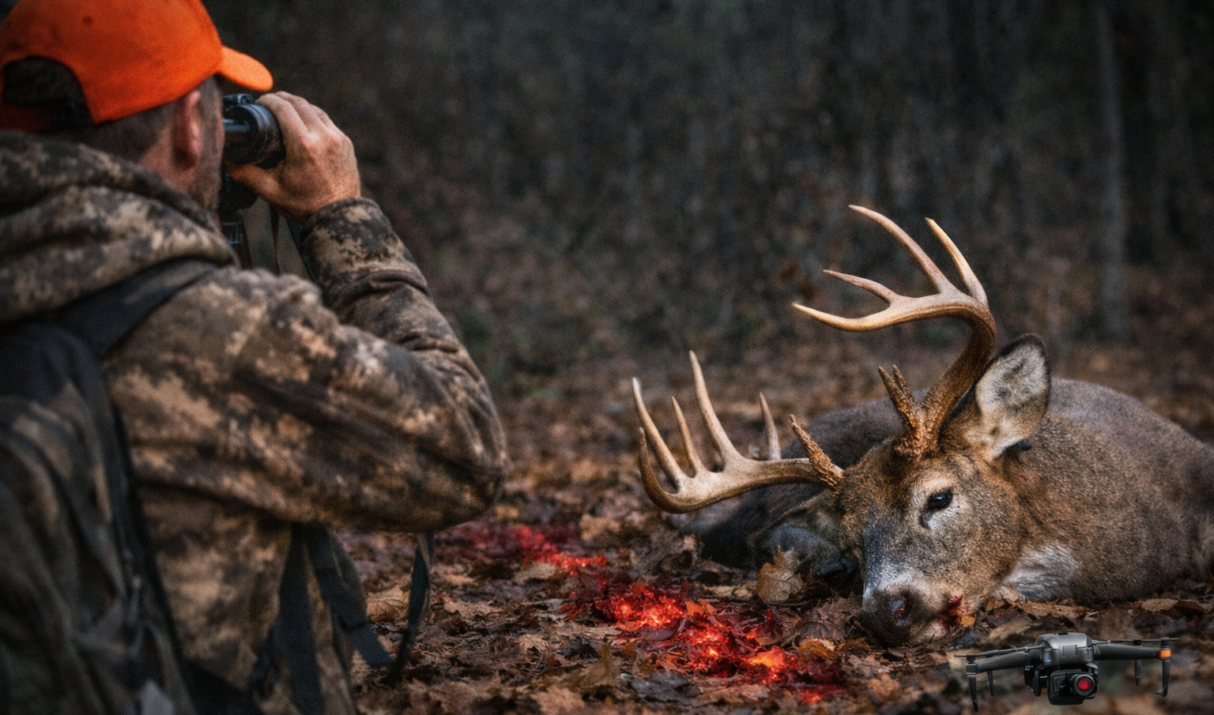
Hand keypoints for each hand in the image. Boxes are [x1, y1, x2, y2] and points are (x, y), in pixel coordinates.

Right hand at [226, 92, 360, 223]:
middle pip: (299, 102)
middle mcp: (324, 135)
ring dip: (297, 106)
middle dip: (281, 99)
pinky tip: (302, 123)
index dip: (268, 101)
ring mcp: (338, 137)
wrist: (340, 218)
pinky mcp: (346, 142)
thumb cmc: (305, 206)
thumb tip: (226, 158)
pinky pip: (326, 121)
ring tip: (283, 111)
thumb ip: (245, 172)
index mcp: (304, 144)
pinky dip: (312, 117)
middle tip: (267, 105)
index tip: (258, 103)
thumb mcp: (270, 190)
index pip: (283, 107)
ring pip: (314, 109)